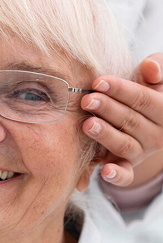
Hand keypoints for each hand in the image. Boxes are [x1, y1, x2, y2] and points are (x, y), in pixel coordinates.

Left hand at [81, 54, 162, 185]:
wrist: (140, 120)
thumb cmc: (142, 92)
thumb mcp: (152, 80)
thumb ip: (155, 69)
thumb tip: (150, 67)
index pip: (143, 99)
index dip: (120, 90)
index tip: (98, 82)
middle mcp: (156, 134)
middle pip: (130, 121)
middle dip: (107, 109)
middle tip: (87, 101)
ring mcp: (141, 152)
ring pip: (124, 144)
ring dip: (106, 136)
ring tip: (88, 125)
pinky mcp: (128, 167)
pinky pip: (125, 175)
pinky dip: (117, 175)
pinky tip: (106, 171)